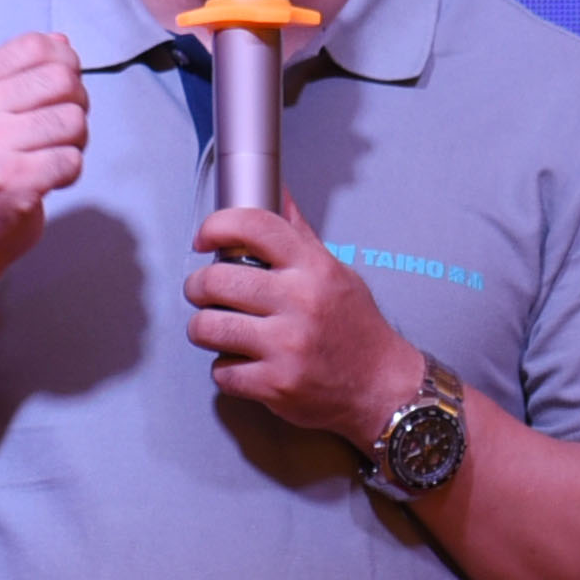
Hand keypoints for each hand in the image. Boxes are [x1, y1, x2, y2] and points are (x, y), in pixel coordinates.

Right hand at [0, 31, 92, 267]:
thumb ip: (27, 73)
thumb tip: (62, 41)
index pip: (37, 45)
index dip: (64, 63)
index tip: (58, 91)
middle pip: (63, 79)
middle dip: (77, 104)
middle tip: (61, 129)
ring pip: (73, 120)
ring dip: (76, 141)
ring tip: (53, 155)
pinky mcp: (13, 181)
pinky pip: (72, 160)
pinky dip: (70, 172)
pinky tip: (48, 180)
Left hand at [184, 206, 424, 446]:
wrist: (381, 386)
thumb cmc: (357, 330)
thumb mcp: (335, 272)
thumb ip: (299, 236)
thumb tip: (278, 194)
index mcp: (313, 269)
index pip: (255, 226)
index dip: (217, 226)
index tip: (205, 238)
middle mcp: (300, 302)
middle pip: (216, 280)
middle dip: (198, 287)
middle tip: (203, 292)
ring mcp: (286, 345)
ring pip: (208, 327)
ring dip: (204, 329)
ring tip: (217, 328)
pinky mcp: (275, 384)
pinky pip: (221, 371)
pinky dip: (225, 369)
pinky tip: (243, 362)